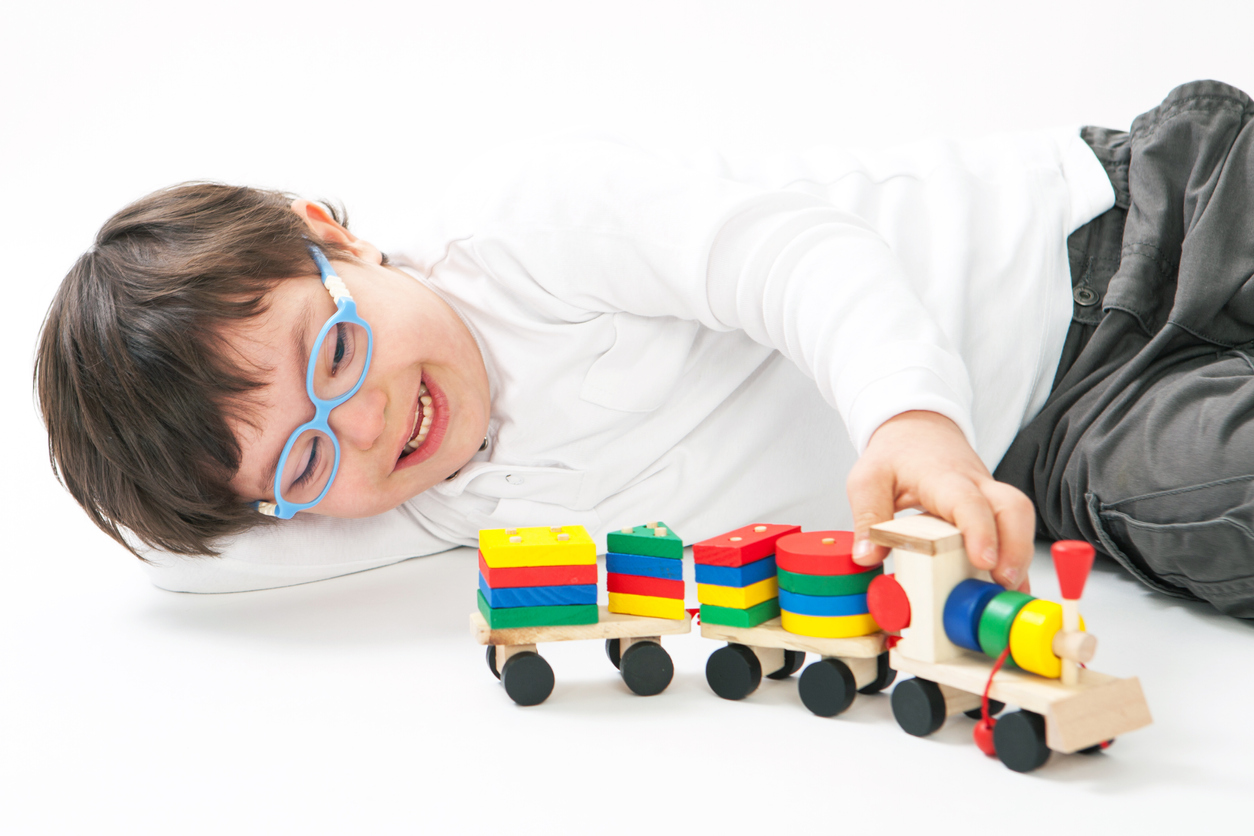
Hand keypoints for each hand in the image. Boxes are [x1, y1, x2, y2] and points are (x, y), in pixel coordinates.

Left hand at [847, 411, 1034, 590]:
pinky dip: (1015, 561)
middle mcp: (975, 485)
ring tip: (1006, 592)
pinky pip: (1014, 532)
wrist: (917, 428)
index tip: (983, 561)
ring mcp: (988, 497)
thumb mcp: (868, 479)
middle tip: (1002, 582)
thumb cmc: (895, 454)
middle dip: (1015, 548)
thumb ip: (867, 517)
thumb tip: (867, 557)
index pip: (968, 500)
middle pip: (1012, 508)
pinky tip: (1008, 587)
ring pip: (1020, 520)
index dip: (979, 530)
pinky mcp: (992, 510)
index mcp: (942, 477)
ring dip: (1018, 558)